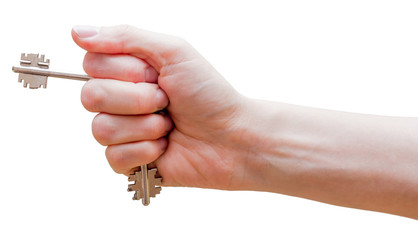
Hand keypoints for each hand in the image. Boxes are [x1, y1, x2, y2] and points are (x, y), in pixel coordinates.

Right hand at [72, 25, 254, 189]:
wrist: (233, 138)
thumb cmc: (209, 94)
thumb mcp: (173, 52)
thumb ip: (126, 37)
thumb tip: (77, 32)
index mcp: (128, 72)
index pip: (92, 64)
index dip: (125, 71)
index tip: (156, 75)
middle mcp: (121, 100)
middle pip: (90, 96)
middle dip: (137, 98)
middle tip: (166, 101)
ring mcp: (124, 132)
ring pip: (101, 128)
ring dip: (144, 126)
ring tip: (168, 125)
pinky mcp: (130, 162)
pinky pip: (113, 157)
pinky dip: (146, 150)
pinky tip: (165, 147)